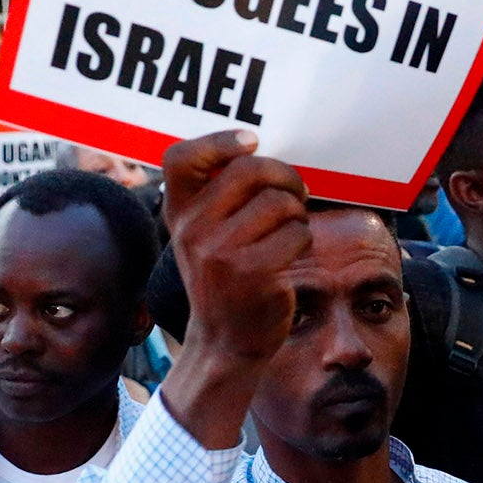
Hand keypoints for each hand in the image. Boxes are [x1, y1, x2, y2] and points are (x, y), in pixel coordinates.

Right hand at [156, 130, 309, 446]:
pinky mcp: (256, 274)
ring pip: (282, 203)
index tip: (251, 143)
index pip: (181, 158)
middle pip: (251, 170)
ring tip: (287, 234)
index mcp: (178, 215)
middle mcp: (194, 231)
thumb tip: (254, 150)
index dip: (219, 140)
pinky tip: (289, 260)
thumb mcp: (202, 237)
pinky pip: (299, 233)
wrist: (225, 342)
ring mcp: (223, 253)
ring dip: (297, 215)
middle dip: (285, 176)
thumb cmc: (225, 279)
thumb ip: (215, 197)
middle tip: (295, 193)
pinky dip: (304, 242)